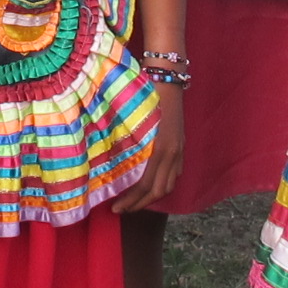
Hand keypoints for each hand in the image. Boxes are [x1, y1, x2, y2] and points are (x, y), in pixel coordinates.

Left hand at [107, 85, 185, 214]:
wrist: (167, 77)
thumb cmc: (143, 94)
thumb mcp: (129, 121)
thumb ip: (124, 145)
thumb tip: (107, 168)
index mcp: (158, 149)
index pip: (145, 187)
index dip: (130, 201)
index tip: (114, 208)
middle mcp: (172, 153)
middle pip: (159, 191)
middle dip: (139, 205)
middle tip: (121, 210)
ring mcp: (179, 149)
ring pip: (170, 184)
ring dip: (152, 197)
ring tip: (134, 202)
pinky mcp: (181, 145)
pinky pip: (175, 173)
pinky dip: (162, 184)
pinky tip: (150, 186)